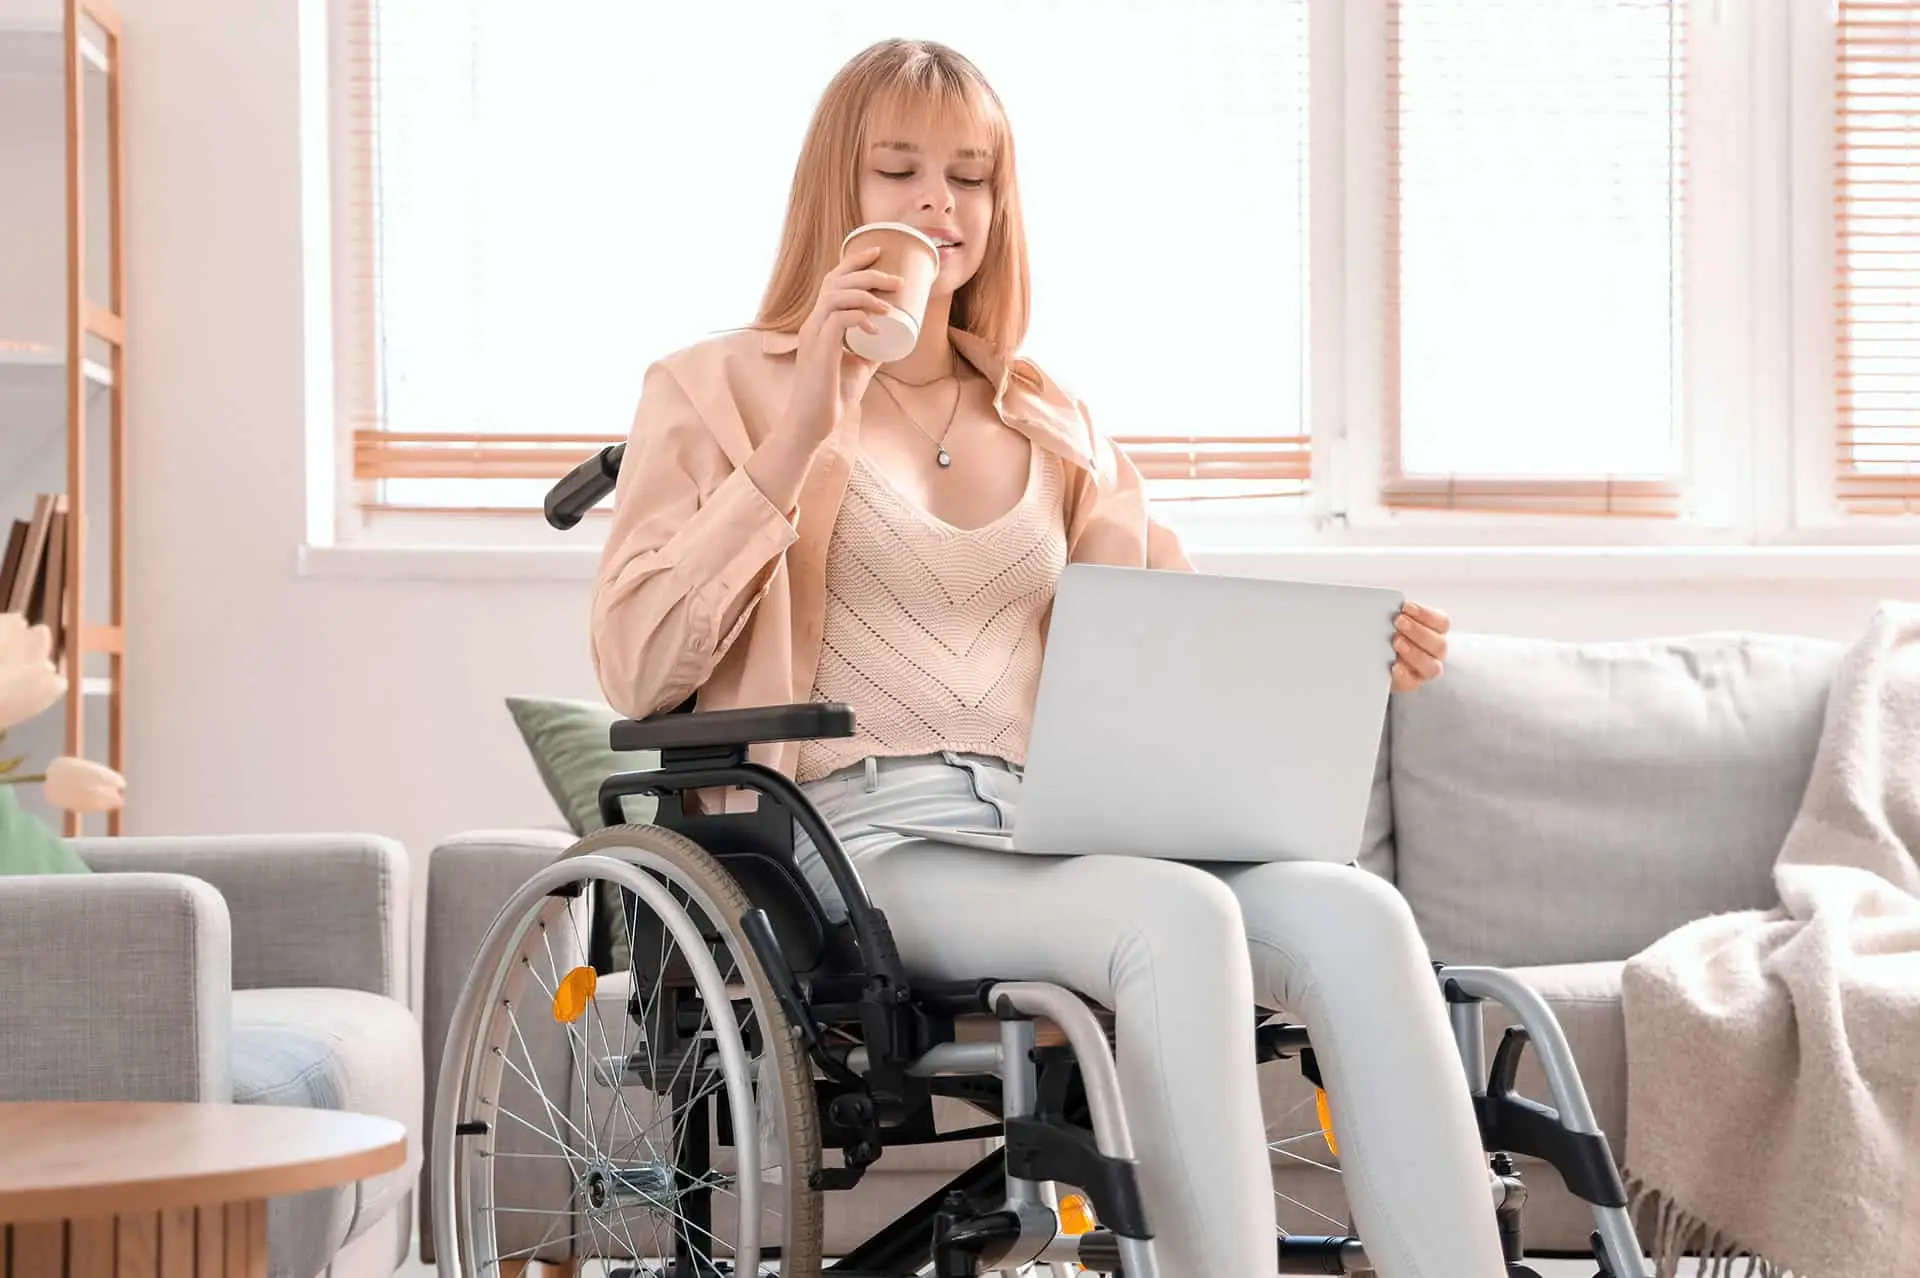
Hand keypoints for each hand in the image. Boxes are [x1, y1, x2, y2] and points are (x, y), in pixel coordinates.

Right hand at [785, 244, 901, 445]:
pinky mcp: (819, 351)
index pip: (832, 281)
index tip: (878, 252)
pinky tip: (877, 326)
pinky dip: (860, 317)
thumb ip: (872, 349)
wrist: (813, 424)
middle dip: (868, 273)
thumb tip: (895, 334)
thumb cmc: (832, 397)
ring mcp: (814, 336)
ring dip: (866, 294)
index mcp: (819, 323)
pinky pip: (839, 321)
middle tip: (896, 279)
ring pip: (836, 296)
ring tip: (889, 304)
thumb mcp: (859, 366)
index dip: (854, 262)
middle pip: (836, 281)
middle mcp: (813, 324)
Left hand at [1391, 601, 1449, 691]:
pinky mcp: (1412, 682)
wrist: (1377, 655)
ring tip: (1396, 642)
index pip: (1442, 622)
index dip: (1426, 614)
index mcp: (1436, 630)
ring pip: (1432, 666)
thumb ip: (1394, 612)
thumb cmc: (1389, 631)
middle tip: (1398, 622)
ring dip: (1414, 653)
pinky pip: (1412, 682)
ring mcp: (1426, 668)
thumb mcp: (1393, 619)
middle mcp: (1435, 651)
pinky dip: (1403, 674)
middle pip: (1439, 644)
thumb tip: (1382, 603)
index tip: (1406, 607)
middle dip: (1418, 632)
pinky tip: (1393, 666)